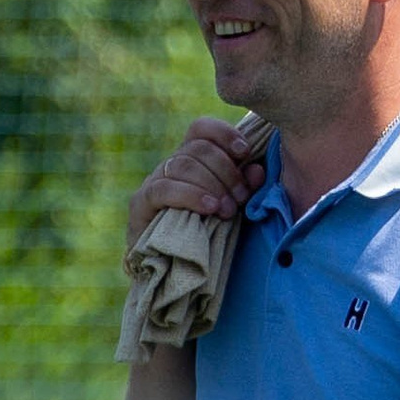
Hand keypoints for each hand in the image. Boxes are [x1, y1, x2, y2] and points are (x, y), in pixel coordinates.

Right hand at [125, 117, 264, 260]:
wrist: (171, 270)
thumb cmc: (206, 234)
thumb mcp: (231, 207)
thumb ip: (245, 187)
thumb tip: (257, 170)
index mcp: (192, 159)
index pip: (201, 128)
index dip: (223, 133)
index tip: (244, 151)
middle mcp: (170, 164)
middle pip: (198, 148)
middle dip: (226, 171)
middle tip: (242, 197)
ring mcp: (153, 181)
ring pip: (182, 164)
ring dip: (212, 185)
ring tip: (227, 209)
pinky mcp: (141, 203)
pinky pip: (164, 188)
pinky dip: (190, 195)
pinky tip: (209, 208)